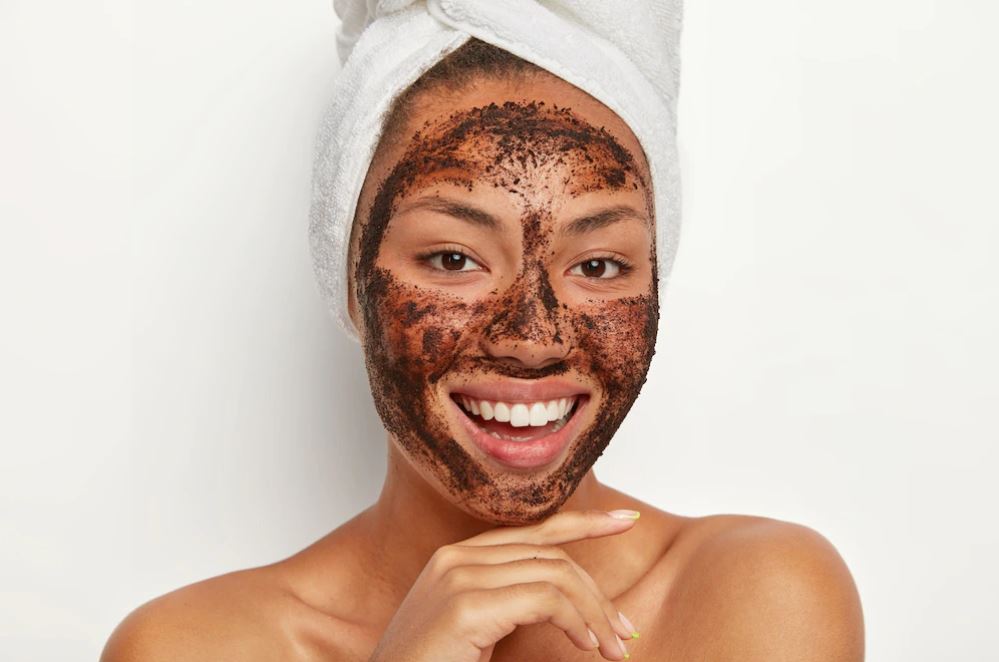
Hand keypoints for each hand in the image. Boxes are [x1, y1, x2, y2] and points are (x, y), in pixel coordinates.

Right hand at [368, 509, 640, 661]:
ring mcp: (459, 577)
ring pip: (555, 574)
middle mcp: (456, 558)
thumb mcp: (476, 633)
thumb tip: (569, 607)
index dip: (584, 523)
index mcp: (456, 560)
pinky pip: (544, 599)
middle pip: (551, 554)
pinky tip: (586, 644)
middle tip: (625, 634)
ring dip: (595, 613)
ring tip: (614, 649)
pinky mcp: (466, 605)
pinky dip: (576, 620)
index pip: (534, 531)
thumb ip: (509, 606)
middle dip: (597, 593)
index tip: (626, 522)